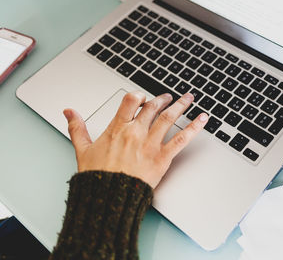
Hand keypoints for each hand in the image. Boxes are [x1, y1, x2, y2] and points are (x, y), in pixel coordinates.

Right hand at [63, 92, 207, 188]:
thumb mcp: (82, 149)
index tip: (143, 96)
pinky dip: (194, 127)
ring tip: (188, 98)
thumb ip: (77, 128)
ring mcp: (151, 144)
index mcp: (118, 128)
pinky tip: (202, 119)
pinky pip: (182, 139)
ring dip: (180, 105)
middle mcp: (136, 132)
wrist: (108, 197)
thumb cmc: (97, 176)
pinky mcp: (162, 157)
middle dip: (162, 99)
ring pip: (169, 118)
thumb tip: (68, 112)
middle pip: (153, 108)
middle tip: (168, 97)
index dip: (139, 96)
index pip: (131, 102)